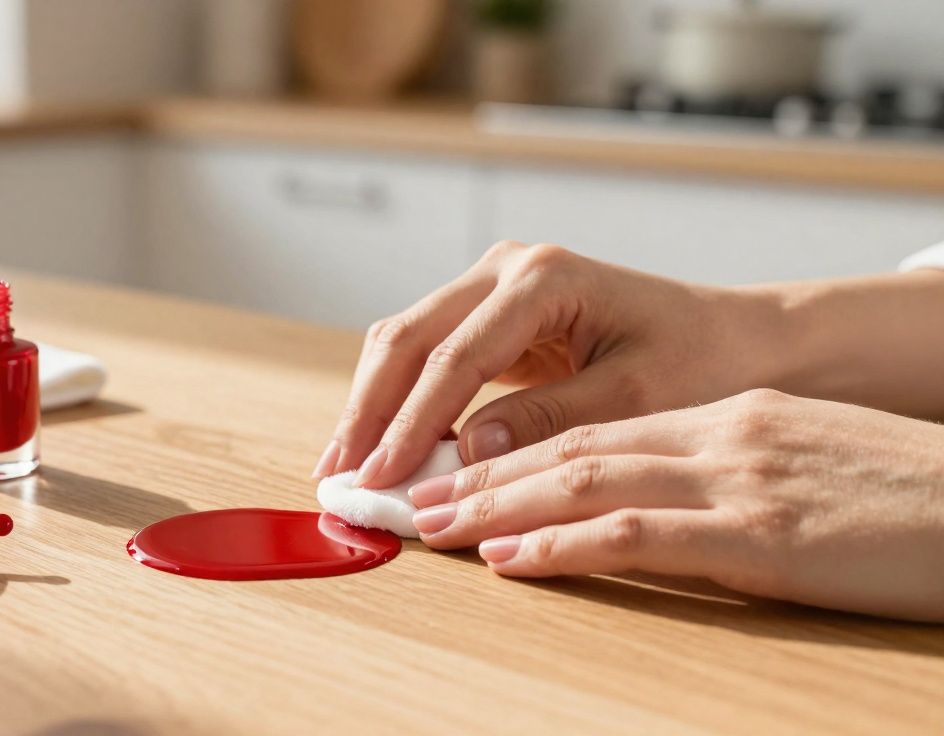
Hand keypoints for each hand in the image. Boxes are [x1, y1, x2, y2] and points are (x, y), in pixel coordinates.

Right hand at [313, 241, 785, 486]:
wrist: (734, 339)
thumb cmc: (700, 361)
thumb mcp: (633, 398)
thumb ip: (549, 422)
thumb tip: (464, 454)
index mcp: (544, 279)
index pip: (454, 357)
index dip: (409, 423)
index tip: (381, 478)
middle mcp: (507, 270)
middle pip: (408, 338)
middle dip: (368, 411)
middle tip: (339, 477)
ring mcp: (493, 287)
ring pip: (404, 342)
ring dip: (371, 405)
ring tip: (343, 468)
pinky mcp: (490, 316)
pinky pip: (427, 356)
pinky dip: (398, 401)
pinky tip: (379, 446)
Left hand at [407, 389, 943, 621]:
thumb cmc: (904, 492)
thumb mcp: (801, 460)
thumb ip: (721, 469)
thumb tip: (642, 499)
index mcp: (727, 417)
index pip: (595, 427)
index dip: (514, 451)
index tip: (456, 471)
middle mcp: (718, 436)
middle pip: (572, 445)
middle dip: (483, 473)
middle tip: (415, 495)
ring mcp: (736, 481)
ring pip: (585, 479)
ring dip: (497, 505)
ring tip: (435, 524)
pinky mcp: (759, 535)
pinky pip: (635, 532)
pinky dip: (559, 544)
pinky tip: (510, 556)